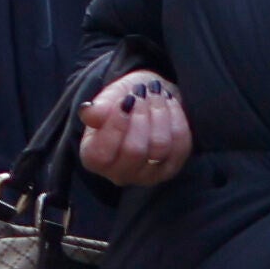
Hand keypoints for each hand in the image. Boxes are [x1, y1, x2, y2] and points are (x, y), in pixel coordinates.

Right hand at [73, 72, 194, 188]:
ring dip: (159, 113)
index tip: (126, 100)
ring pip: (159, 146)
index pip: (101, 154)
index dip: (116, 125)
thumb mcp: (107, 98)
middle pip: (134, 151)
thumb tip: (89, 112)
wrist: (147, 99)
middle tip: (141, 93)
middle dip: (140, 116)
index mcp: (94, 159)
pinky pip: (180, 144)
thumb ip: (98, 108)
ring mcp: (147, 175)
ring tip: (155, 94)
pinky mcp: (171, 168)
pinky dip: (176, 118)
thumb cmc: (122, 100)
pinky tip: (168, 103)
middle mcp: (119, 174)